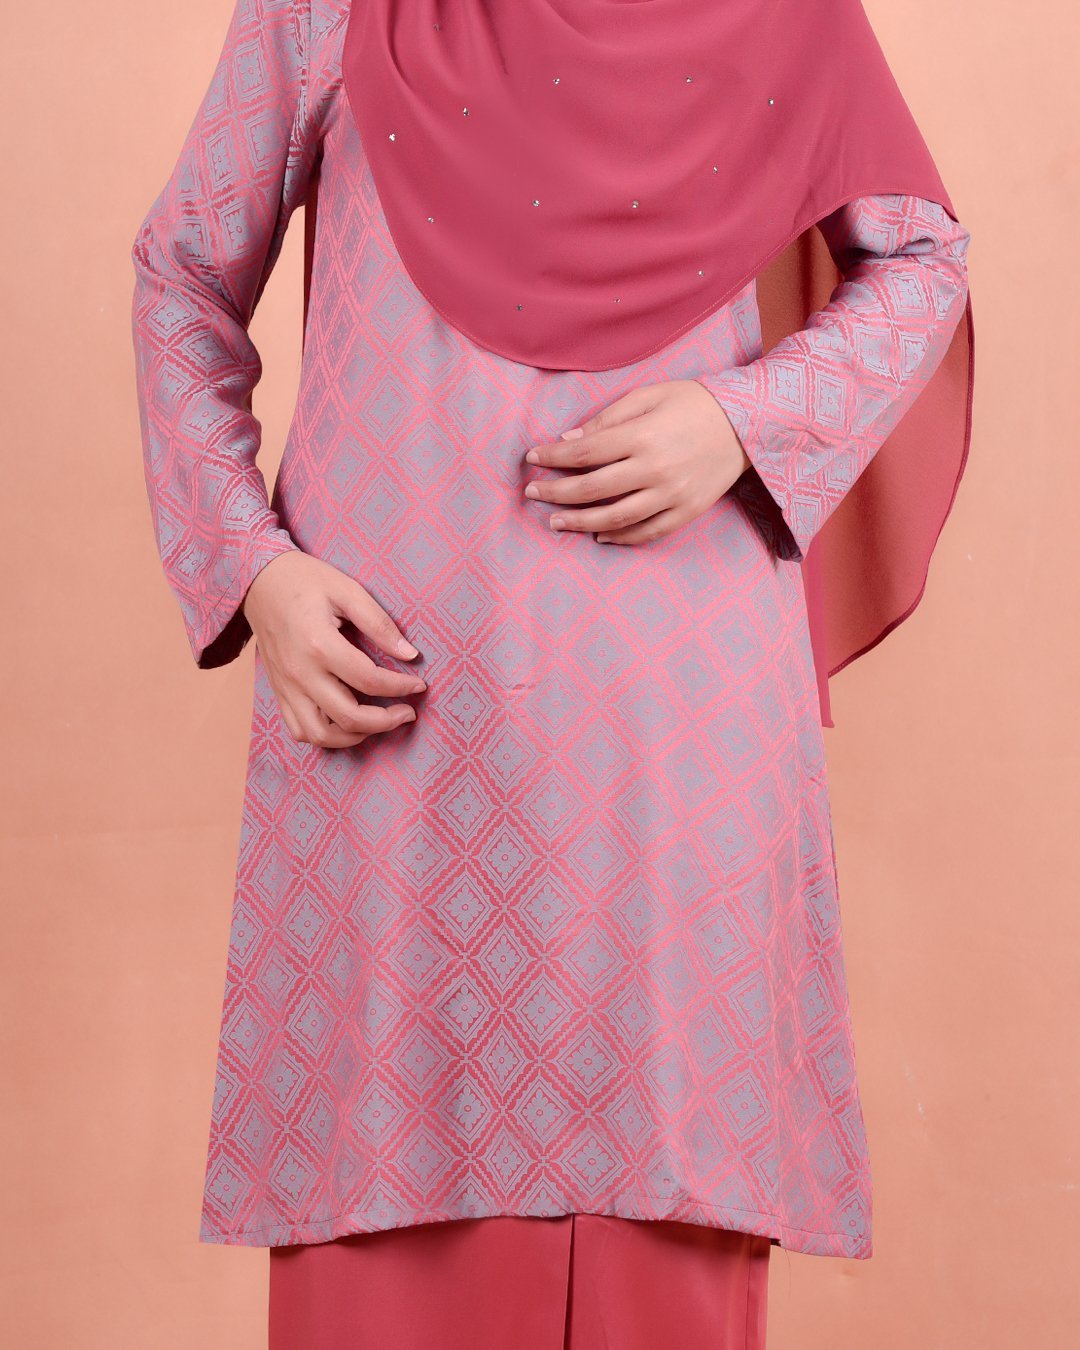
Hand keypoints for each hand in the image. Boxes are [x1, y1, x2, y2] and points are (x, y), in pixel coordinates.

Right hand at [240, 550, 426, 747]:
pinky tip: (347, 723)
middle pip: (348, 717)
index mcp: (319, 644)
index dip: (401, 687)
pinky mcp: (279, 692)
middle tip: (408, 712)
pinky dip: (326, 736)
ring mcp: (287, 687)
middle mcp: (301, 673)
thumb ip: (379, 623)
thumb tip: (410, 654)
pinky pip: (301, 730)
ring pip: (321, 735)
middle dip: (386, 721)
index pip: (370, 680)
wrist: (257, 582)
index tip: (419, 684)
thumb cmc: (304, 580)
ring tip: (379, 723)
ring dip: (356, 736)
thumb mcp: (347, 590)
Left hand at [523, 378, 751, 544]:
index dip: (553, 458)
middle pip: (593, 488)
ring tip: (555, 522)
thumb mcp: (649, 396)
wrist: (747, 424)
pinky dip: (620, 537)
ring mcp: (672, 494)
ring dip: (580, 522)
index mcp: (643, 435)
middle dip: (556, 493)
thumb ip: (608, 418)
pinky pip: (647, 532)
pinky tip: (598, 535)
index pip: (585, 452)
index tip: (532, 459)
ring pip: (615, 517)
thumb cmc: (693, 403)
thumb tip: (568, 441)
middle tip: (532, 494)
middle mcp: (655, 468)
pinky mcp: (687, 512)